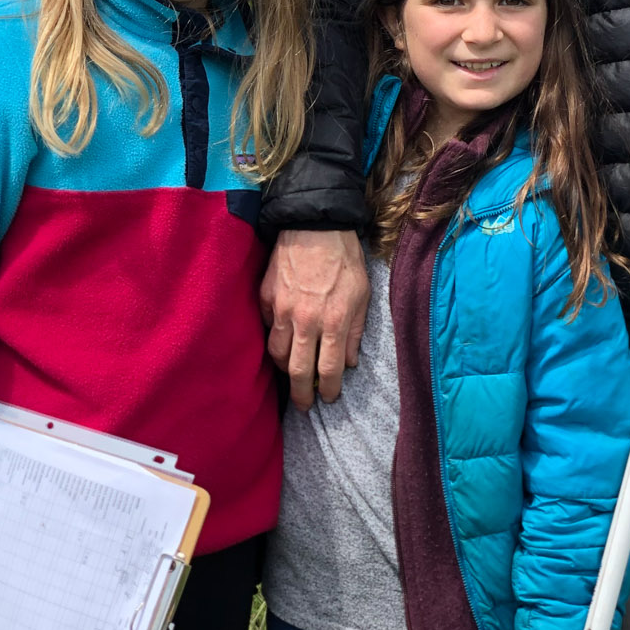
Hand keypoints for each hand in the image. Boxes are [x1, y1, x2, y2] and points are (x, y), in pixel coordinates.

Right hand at [261, 228, 369, 408]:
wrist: (315, 225)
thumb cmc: (345, 258)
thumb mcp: (363, 294)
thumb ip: (355, 331)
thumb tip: (349, 362)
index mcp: (333, 322)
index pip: (329, 370)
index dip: (329, 390)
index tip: (329, 398)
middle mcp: (305, 322)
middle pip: (298, 371)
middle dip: (301, 394)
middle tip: (303, 405)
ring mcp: (281, 310)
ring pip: (277, 354)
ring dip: (286, 369)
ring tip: (293, 374)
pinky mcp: (265, 298)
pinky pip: (267, 327)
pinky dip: (275, 338)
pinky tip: (283, 340)